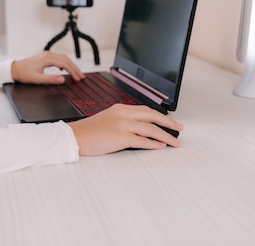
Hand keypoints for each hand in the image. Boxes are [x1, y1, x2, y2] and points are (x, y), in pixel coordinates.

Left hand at [11, 51, 84, 84]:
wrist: (14, 69)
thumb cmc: (24, 74)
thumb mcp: (37, 79)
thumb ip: (51, 79)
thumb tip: (63, 79)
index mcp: (47, 59)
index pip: (65, 64)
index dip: (73, 71)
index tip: (78, 79)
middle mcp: (48, 54)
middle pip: (66, 60)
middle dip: (75, 68)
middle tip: (81, 77)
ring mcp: (47, 55)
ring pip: (63, 58)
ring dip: (71, 66)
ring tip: (77, 74)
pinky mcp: (45, 57)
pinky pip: (59, 58)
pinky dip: (65, 64)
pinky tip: (65, 70)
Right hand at [67, 104, 182, 154]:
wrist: (75, 136)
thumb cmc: (89, 131)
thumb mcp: (108, 120)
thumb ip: (124, 121)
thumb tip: (141, 130)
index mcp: (120, 108)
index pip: (146, 110)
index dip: (161, 116)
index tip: (170, 122)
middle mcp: (123, 114)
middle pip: (152, 116)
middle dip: (169, 123)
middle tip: (180, 129)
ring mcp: (122, 125)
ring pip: (151, 129)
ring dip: (166, 136)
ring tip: (175, 142)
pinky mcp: (120, 137)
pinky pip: (142, 141)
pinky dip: (153, 144)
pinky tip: (161, 146)